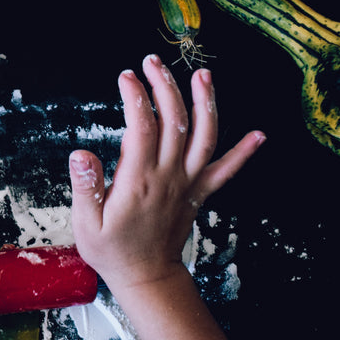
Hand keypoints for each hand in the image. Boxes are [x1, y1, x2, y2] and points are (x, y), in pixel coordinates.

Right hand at [69, 54, 264, 293]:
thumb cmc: (113, 251)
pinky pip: (226, 171)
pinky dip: (244, 153)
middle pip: (174, 121)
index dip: (135, 97)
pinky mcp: (198, 194)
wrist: (146, 277)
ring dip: (206, 104)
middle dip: (164, 86)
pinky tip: (259, 136)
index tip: (126, 77)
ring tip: (203, 76)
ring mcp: (187, 184)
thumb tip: (80, 154)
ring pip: (204, 137)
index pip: (141, 127)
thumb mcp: (87, 223)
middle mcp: (168, 178)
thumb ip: (85, 187)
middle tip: (152, 62)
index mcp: (138, 181)